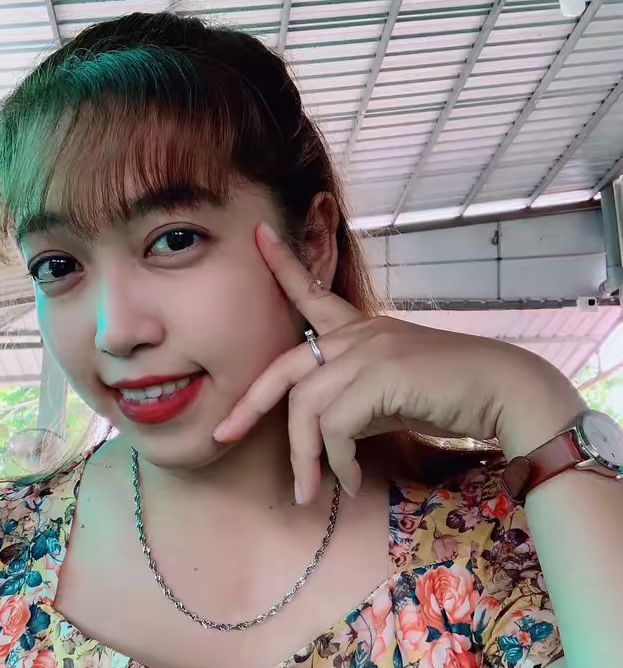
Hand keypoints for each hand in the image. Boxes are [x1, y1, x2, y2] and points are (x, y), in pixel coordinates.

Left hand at [212, 221, 583, 503]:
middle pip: (285, 368)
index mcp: (359, 329)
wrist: (501, 391)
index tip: (258, 234)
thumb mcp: (388, 394)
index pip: (312, 292)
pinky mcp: (382, 375)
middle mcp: (358, 335)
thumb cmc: (446, 392)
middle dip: (249, 405)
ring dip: (307, 457)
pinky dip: (337, 461)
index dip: (283, 265)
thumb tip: (327, 434)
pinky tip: (349, 480)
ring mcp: (368, 351)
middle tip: (223, 435)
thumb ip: (353, 401)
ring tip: (314, 489)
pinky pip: (337, 426)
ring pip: (308, 407)